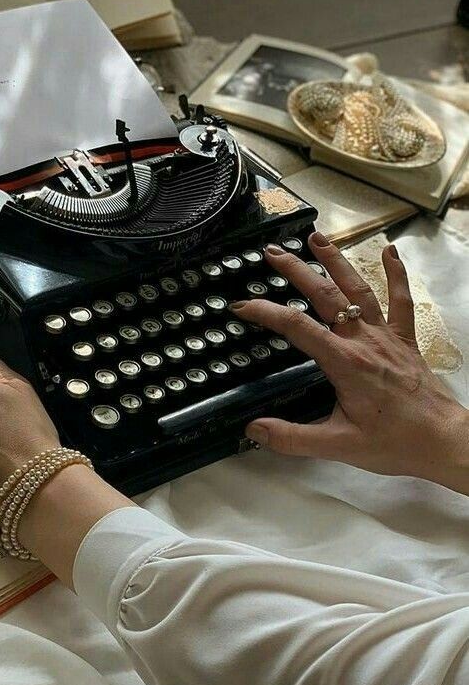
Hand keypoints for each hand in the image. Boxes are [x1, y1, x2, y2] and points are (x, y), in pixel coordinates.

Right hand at [231, 231, 468, 490]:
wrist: (443, 441)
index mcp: (344, 363)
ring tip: (317, 238)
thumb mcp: (337, 446)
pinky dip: (397, 274)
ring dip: (337, 261)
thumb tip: (254, 429)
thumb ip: (293, 438)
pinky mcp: (404, 340)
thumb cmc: (393, 443)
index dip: (266, 312)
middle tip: (273, 252)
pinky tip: (390, 251)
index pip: (297, 328)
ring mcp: (386, 336)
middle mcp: (364, 341)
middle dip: (297, 270)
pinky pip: (401, 301)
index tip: (242, 305)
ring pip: (359, 289)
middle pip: (326, 296)